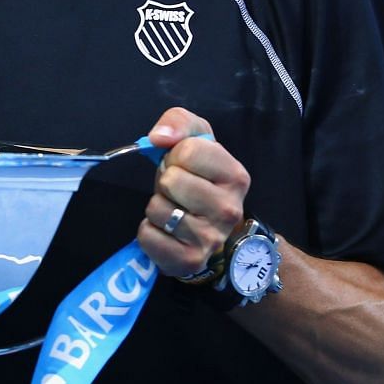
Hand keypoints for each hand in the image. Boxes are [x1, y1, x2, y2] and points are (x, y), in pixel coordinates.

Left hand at [136, 107, 250, 278]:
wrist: (206, 231)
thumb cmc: (197, 180)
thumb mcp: (194, 139)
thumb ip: (179, 122)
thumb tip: (159, 136)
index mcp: (236, 175)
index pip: (188, 150)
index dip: (175, 155)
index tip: (184, 166)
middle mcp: (229, 209)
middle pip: (171, 180)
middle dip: (165, 182)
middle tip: (177, 192)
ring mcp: (211, 238)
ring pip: (157, 208)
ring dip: (157, 207)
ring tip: (174, 210)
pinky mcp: (189, 260)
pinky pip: (147, 235)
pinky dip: (149, 231)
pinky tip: (166, 232)